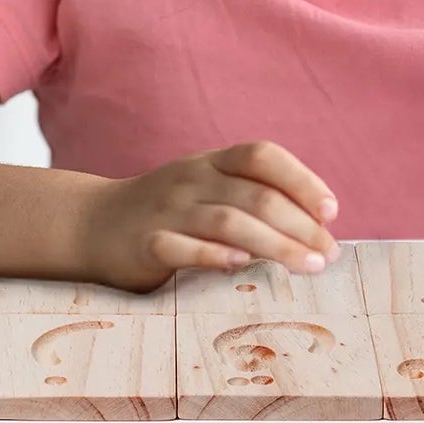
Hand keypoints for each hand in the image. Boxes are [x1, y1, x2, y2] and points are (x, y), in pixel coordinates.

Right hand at [77, 140, 341, 291]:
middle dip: (300, 226)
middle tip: (328, 255)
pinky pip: (180, 247)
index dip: (301, 180)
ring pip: (228, 221)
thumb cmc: (169, 211)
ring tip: (306, 266)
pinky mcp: (144, 243)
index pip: (262, 156)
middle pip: (255, 196)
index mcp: (212, 163)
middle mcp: (192, 180)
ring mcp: (167, 210)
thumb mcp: (208, 188)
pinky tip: (240, 265)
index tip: (331, 213)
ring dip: (274, 245)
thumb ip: (253, 196)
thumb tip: (319, 227)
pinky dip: (212, 255)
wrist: (92, 224)